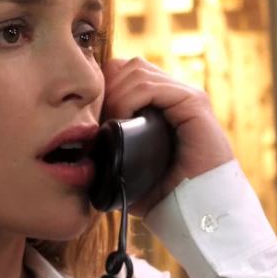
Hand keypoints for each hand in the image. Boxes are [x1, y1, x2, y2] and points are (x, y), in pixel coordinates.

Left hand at [102, 57, 234, 216]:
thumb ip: (107, 152)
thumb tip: (78, 145)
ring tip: (110, 122)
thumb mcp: (127, 169)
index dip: (102, 88)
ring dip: (115, 94)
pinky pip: (150, 86)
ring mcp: (184, 95)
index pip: (122, 73)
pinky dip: (129, 99)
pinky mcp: (193, 102)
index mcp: (158, 104)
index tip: (90, 118)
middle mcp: (173, 94)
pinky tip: (122, 120)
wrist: (198, 212)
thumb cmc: (164, 195)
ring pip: (136, 70)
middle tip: (97, 120)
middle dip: (106, 88)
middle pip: (127, 65)